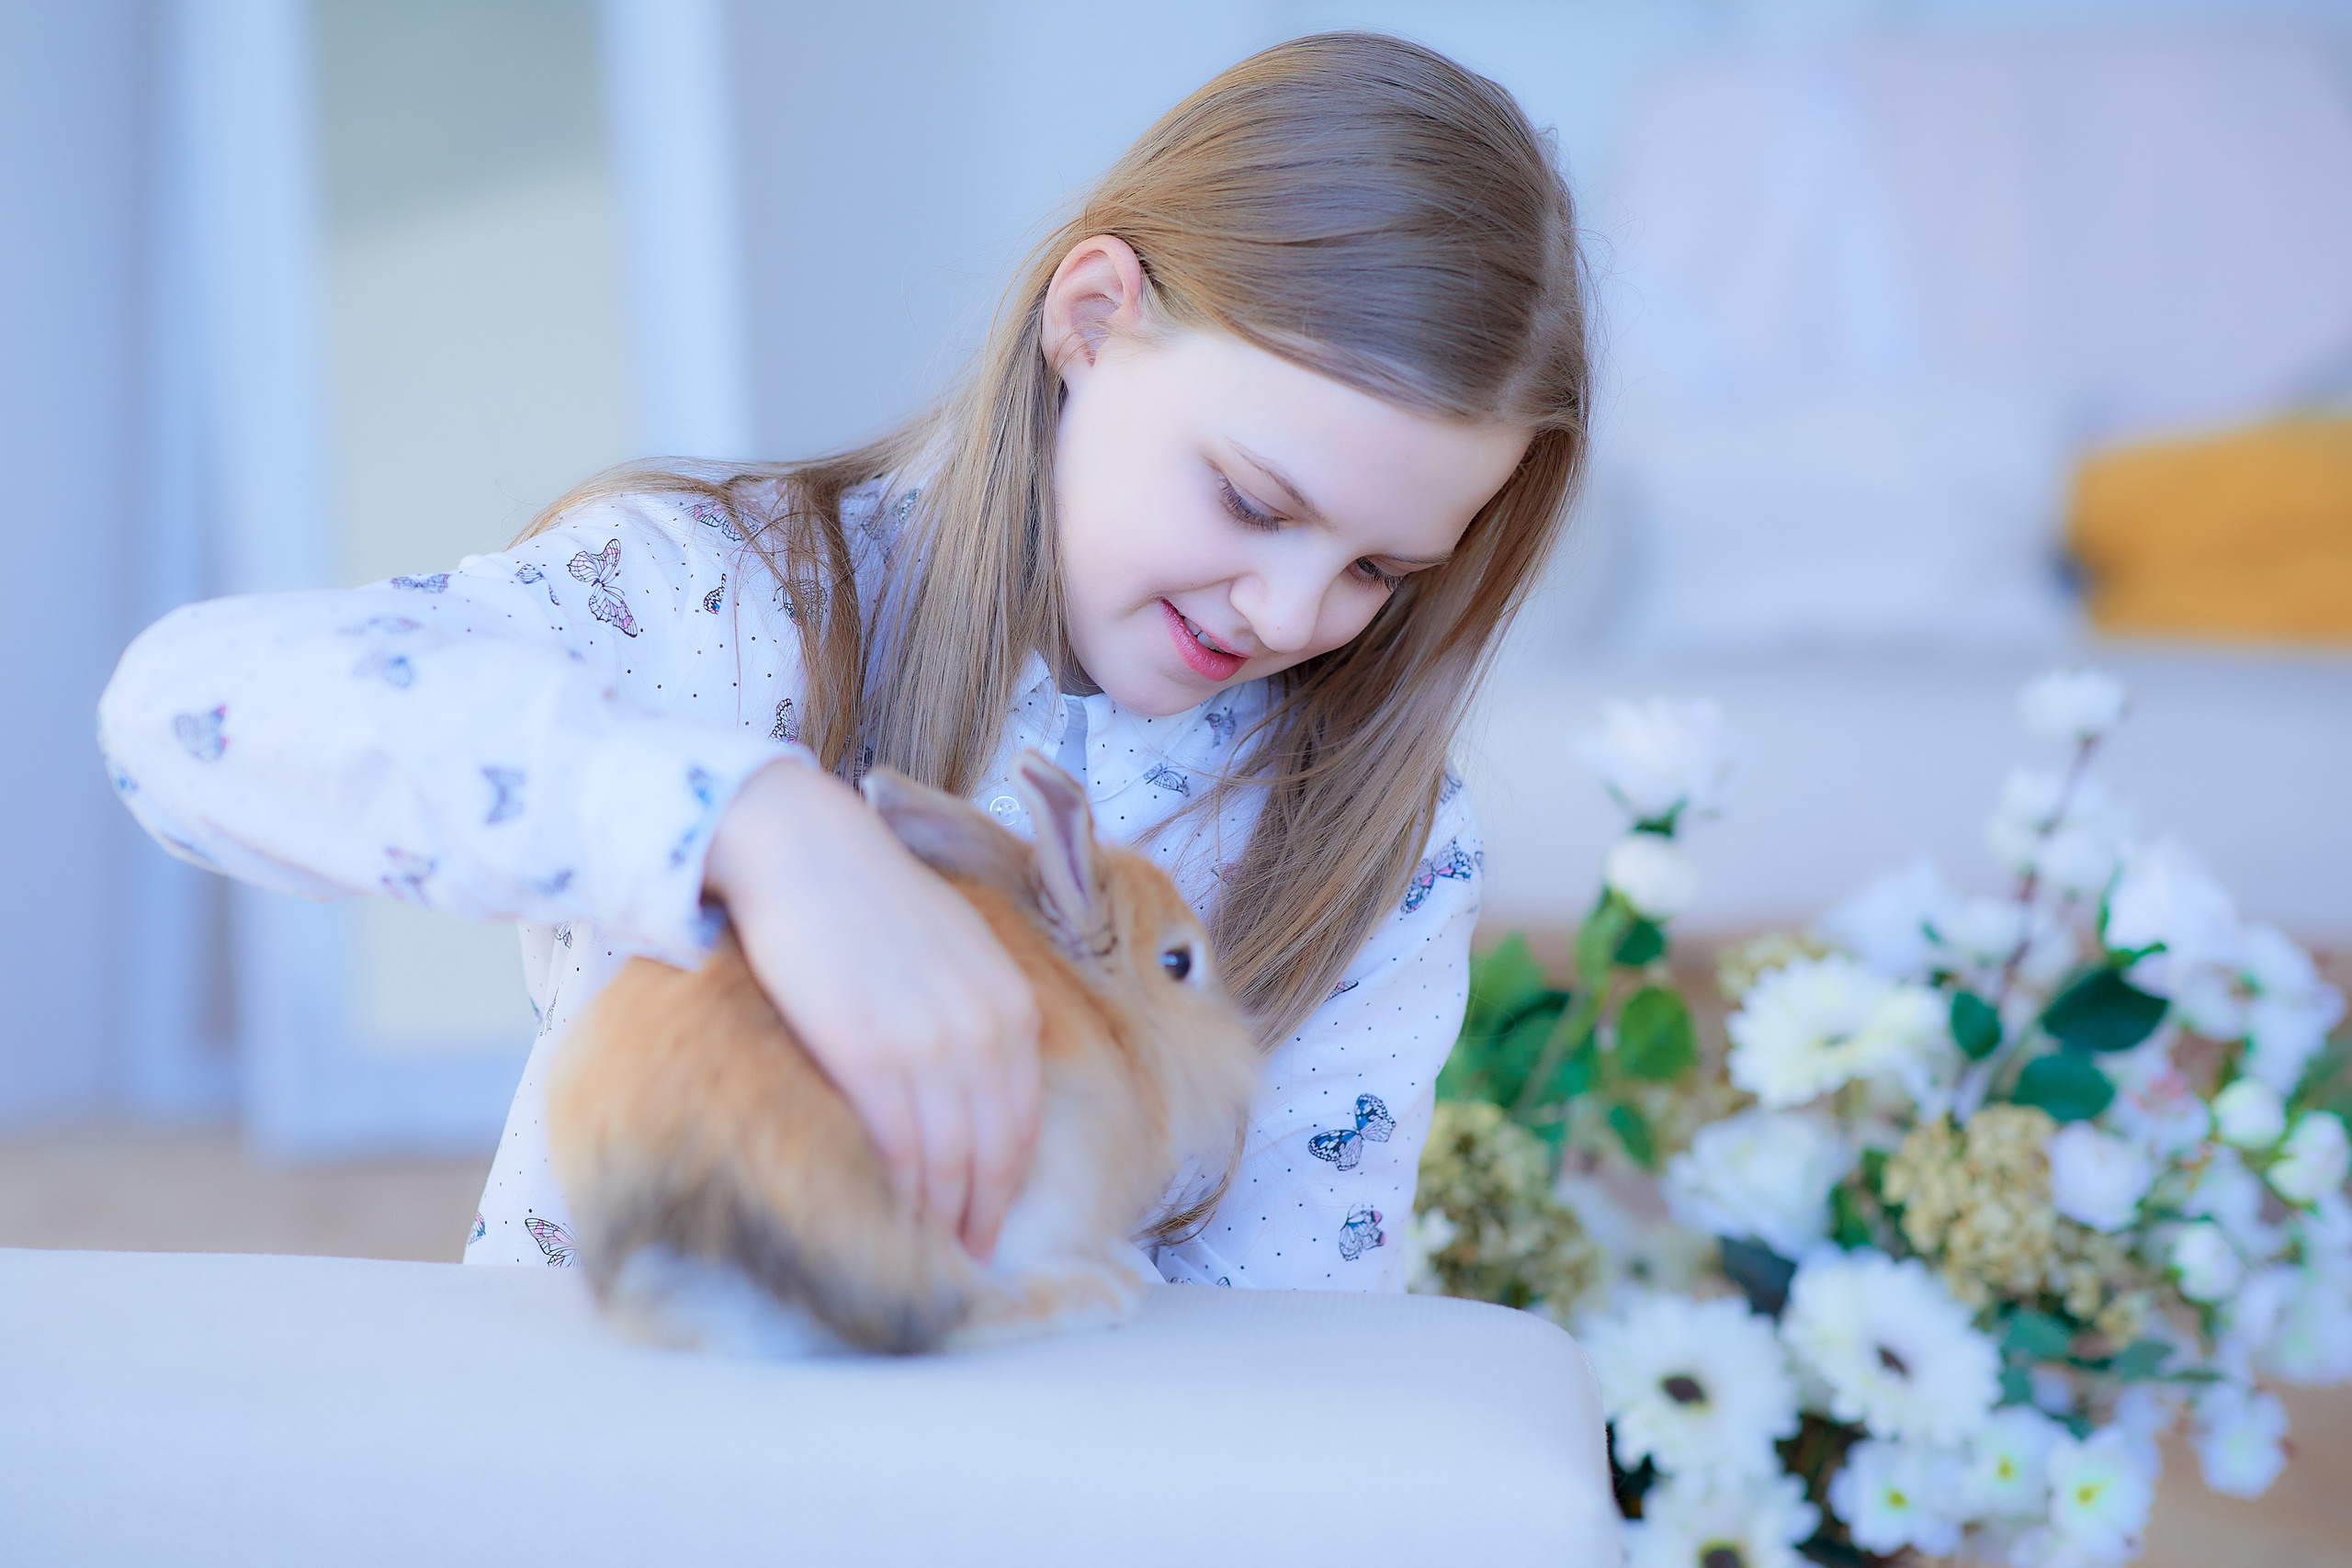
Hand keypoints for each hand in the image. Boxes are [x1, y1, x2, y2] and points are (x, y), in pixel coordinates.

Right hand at [703, 759, 1041, 1260]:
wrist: (804, 852)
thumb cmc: (872, 899)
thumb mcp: (957, 951)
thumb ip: (976, 1015)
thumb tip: (973, 1086)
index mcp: (1011, 1007)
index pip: (1023, 1123)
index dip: (1005, 1186)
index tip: (988, 1225)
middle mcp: (984, 1031)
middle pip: (993, 1154)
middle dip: (979, 1217)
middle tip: (961, 1262)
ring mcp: (931, 1046)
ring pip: (948, 1162)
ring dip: (940, 1219)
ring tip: (925, 1254)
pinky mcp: (870, 1055)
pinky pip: (896, 1148)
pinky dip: (897, 1194)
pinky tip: (888, 1217)